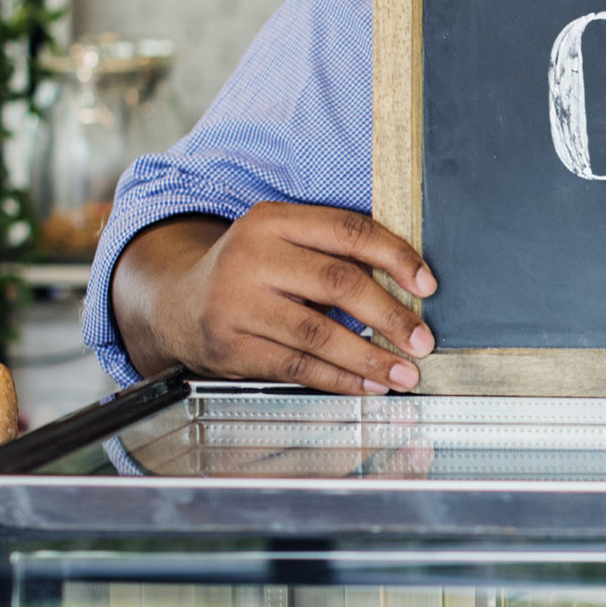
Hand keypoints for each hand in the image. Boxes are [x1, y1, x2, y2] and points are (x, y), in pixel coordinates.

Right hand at [113, 205, 439, 395]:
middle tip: (423, 340)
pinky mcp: (229, 347)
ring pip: (318, 333)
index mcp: (272, 220)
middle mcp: (250, 256)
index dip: (396, 257)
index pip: (348, 231)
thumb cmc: (253, 273)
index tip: (428, 285)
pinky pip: (297, 366)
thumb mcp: (284, 242)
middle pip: (337, 283)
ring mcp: (234, 303)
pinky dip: (340, 380)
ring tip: (405, 373)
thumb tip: (412, 285)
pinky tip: (368, 385)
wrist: (177, 304)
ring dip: (370, 358)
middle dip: (390, 316)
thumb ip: (335, 253)